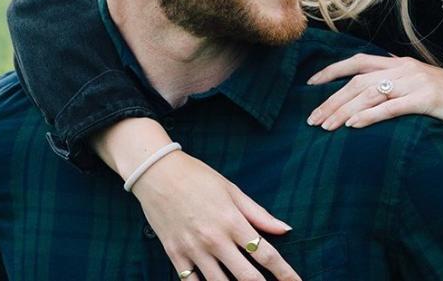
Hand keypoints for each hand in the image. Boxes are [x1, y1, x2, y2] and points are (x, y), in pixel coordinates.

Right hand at [132, 150, 301, 280]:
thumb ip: (259, 214)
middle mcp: (215, 239)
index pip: (266, 254)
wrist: (157, 173)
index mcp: (233, 221)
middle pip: (247, 277)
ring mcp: (193, 249)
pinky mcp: (175, 254)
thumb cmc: (198, 177)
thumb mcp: (232, 190)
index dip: (285, 272)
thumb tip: (285, 229)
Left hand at [305, 53, 442, 179]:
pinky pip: (391, 108)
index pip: (357, 62)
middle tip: (313, 120)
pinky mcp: (425, 100)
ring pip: (369, 95)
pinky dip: (370, 116)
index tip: (310, 84)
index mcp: (399, 63)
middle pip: (357, 82)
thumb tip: (371, 89)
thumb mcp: (419, 83)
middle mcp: (403, 69)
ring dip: (344, 111)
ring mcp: (414, 83)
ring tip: (326, 127)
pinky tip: (353, 126)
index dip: (331, 70)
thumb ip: (396, 82)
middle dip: (331, 100)